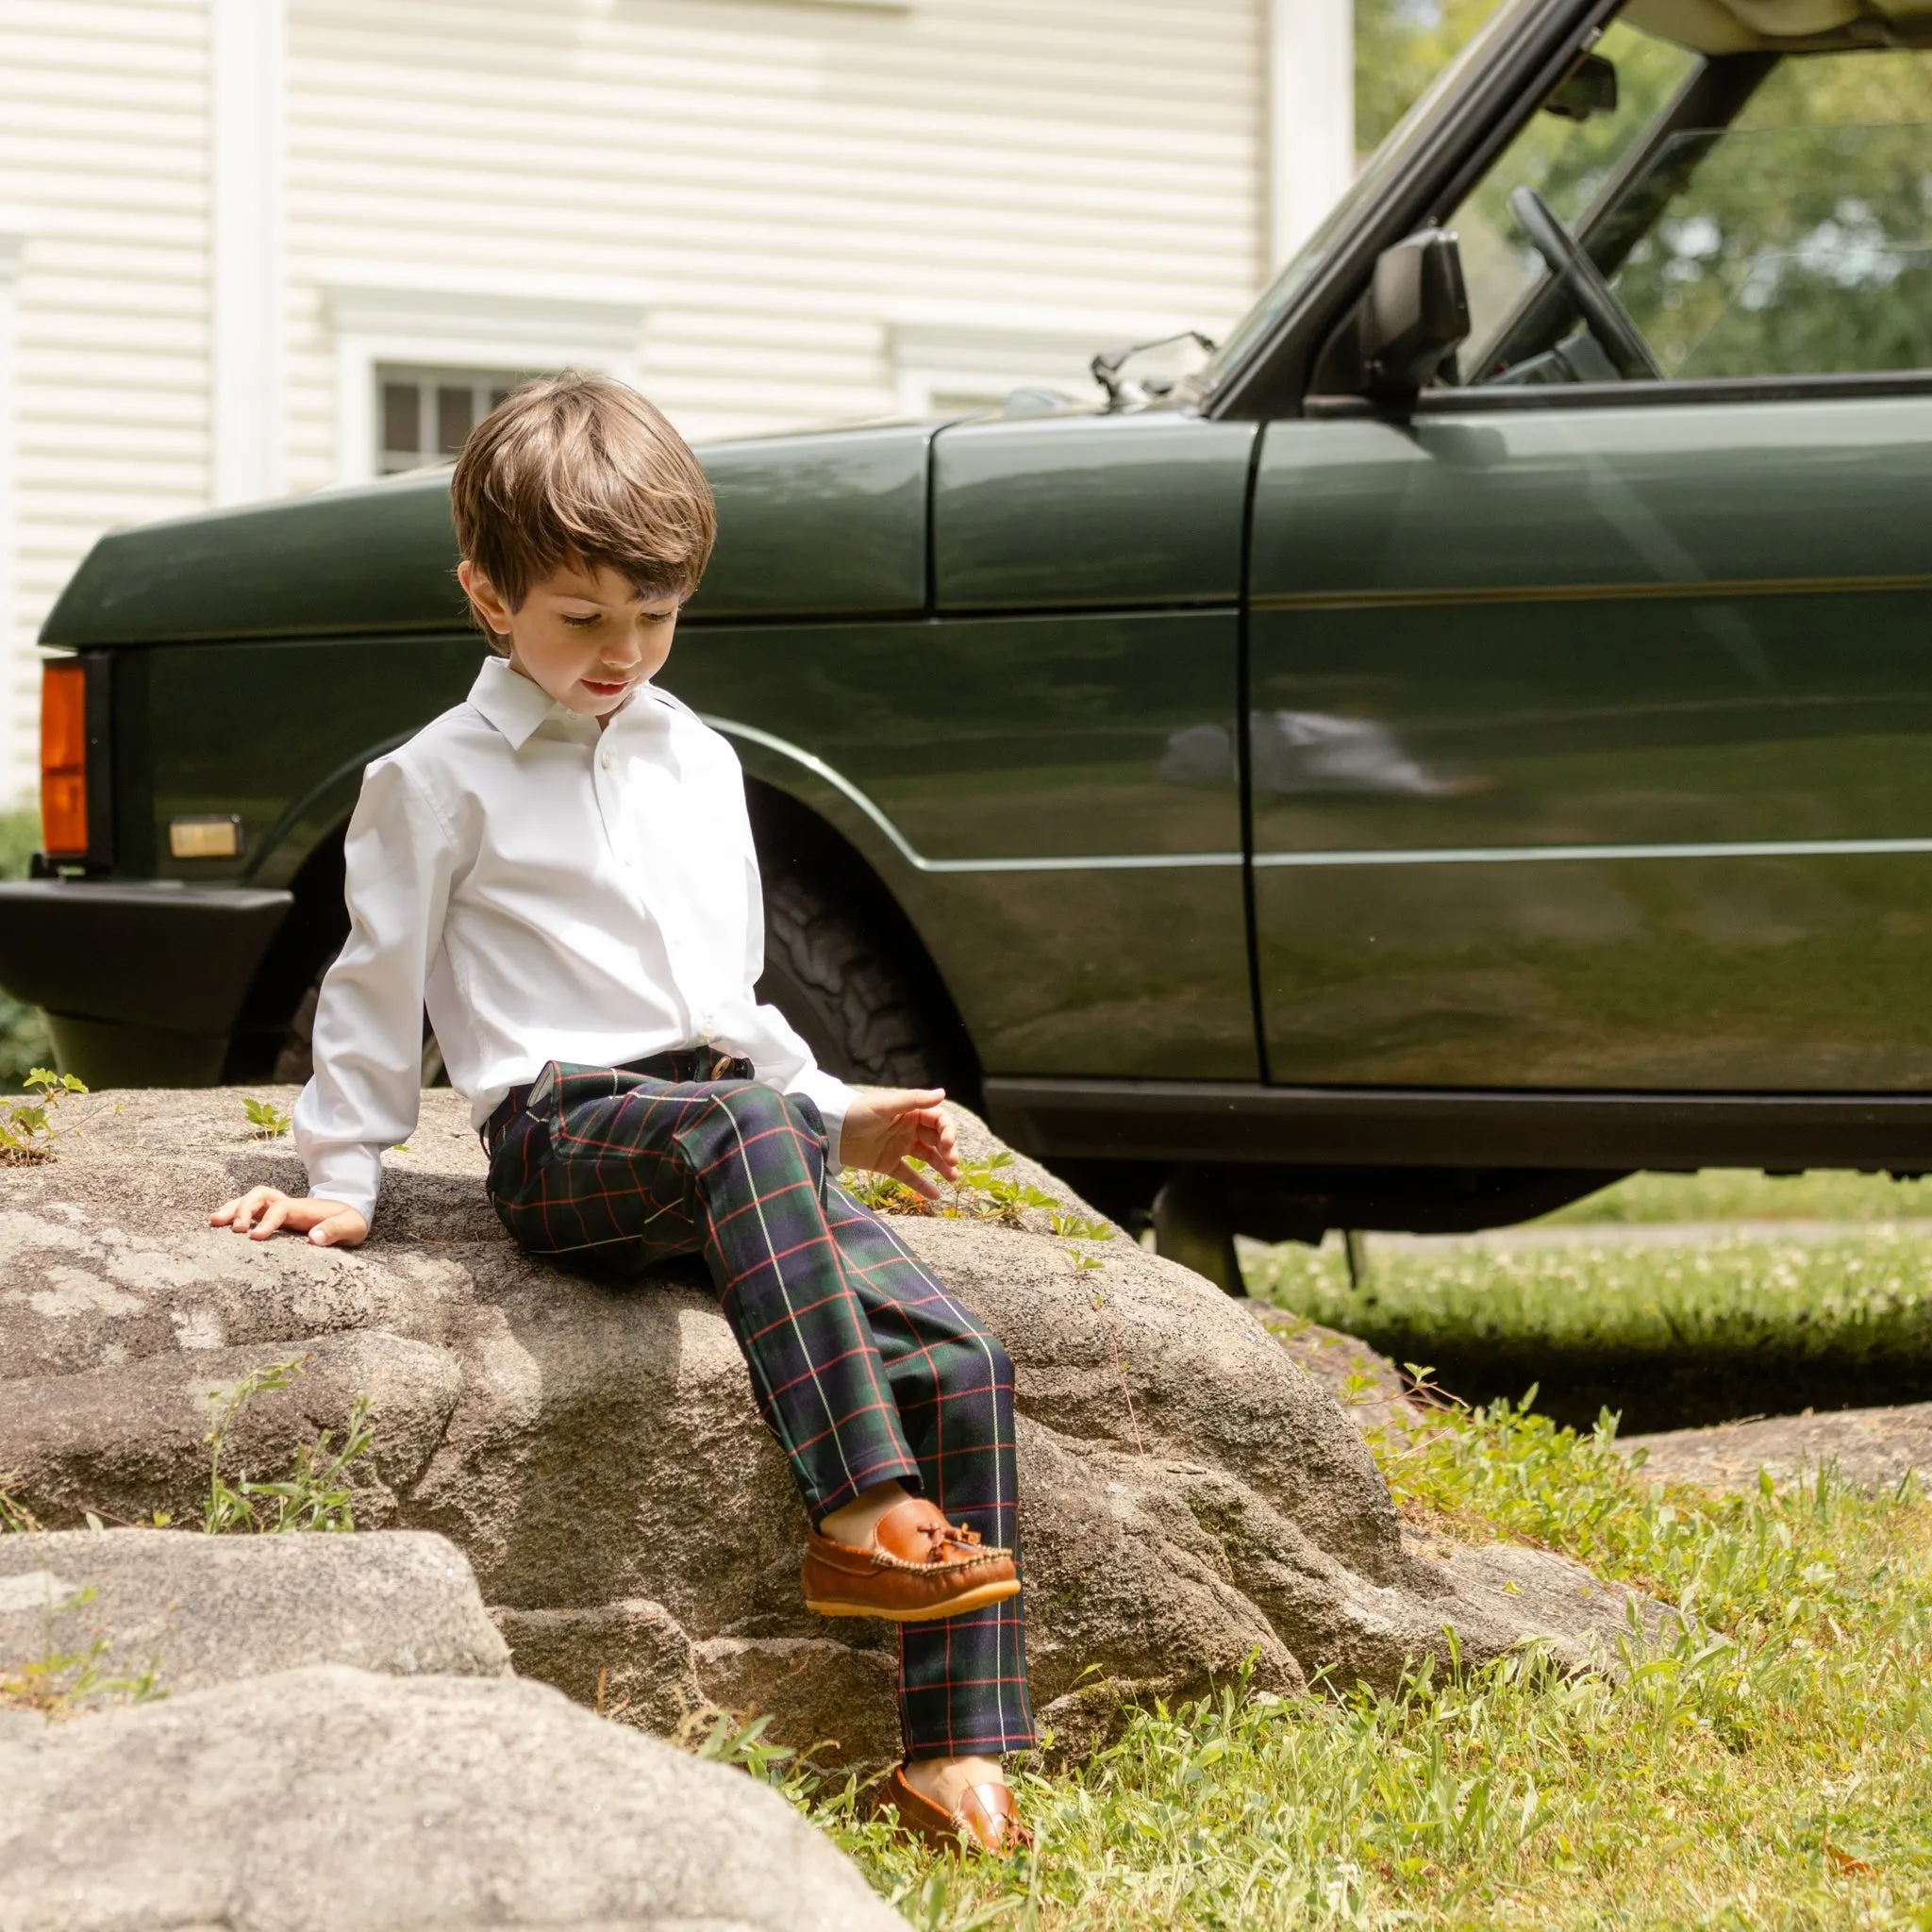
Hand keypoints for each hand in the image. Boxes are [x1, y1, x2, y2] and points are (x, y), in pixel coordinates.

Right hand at [211, 1186, 367, 1248]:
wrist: (349, 1214)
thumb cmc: (350, 1221)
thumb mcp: (351, 1226)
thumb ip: (335, 1230)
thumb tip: (314, 1239)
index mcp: (304, 1208)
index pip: (280, 1209)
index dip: (268, 1221)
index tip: (257, 1237)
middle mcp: (287, 1204)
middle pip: (259, 1195)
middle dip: (243, 1208)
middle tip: (235, 1229)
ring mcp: (277, 1209)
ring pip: (250, 1200)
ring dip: (232, 1208)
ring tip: (214, 1223)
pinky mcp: (271, 1216)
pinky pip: (248, 1211)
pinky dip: (232, 1214)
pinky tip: (219, 1227)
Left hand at [839, 1088, 958, 1199]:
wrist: (830, 1130)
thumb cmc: (857, 1112)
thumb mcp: (886, 1105)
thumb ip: (915, 1100)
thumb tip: (943, 1093)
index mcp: (911, 1112)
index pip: (939, 1121)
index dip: (948, 1132)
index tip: (948, 1145)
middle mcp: (909, 1129)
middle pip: (937, 1140)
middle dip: (949, 1151)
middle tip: (953, 1164)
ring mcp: (899, 1147)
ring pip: (928, 1157)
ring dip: (942, 1167)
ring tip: (953, 1179)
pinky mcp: (888, 1164)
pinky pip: (909, 1175)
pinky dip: (922, 1185)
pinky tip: (936, 1195)